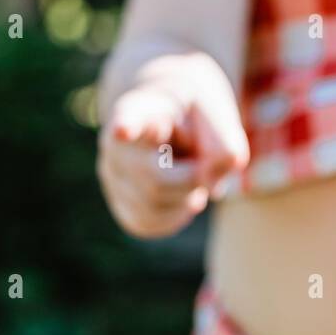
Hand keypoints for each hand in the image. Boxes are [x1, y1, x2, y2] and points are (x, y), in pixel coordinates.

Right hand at [97, 53, 249, 237]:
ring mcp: (112, 179)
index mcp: (138, 110)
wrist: (174, 129)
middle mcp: (114, 145)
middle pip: (155, 179)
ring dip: (186, 197)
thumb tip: (213, 177)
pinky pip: (151, 224)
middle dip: (191, 179)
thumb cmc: (195, 117)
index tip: (122, 130)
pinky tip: (182, 194)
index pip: (129, 117)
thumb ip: (222, 140)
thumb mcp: (215, 113)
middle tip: (204, 165)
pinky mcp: (121, 209)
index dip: (126, 125)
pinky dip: (177, 214)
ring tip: (189, 172)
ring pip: (153, 207)